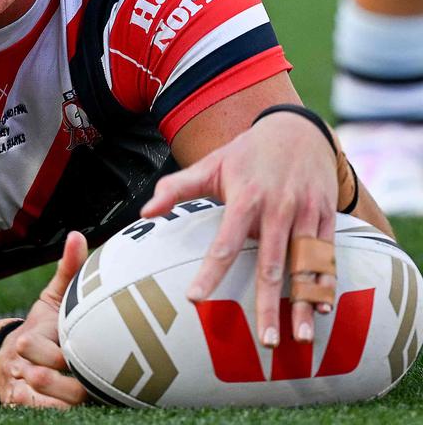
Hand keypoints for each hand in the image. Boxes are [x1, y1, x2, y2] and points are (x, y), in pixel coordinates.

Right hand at [0, 231, 89, 407]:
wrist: (5, 359)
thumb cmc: (40, 328)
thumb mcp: (51, 299)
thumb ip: (67, 271)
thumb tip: (78, 236)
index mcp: (31, 335)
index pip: (52, 349)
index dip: (72, 354)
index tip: (88, 350)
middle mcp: (23, 363)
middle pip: (51, 378)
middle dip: (78, 380)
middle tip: (100, 375)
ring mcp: (21, 386)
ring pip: (51, 401)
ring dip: (73, 399)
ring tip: (94, 391)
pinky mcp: (21, 405)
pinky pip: (46, 413)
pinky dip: (63, 410)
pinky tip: (83, 405)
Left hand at [141, 112, 337, 348]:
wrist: (296, 129)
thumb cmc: (247, 153)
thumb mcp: (211, 164)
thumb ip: (177, 188)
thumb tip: (144, 212)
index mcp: (245, 198)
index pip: (225, 243)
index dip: (210, 272)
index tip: (195, 299)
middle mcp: (277, 208)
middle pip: (271, 264)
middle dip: (269, 304)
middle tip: (265, 341)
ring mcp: (305, 213)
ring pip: (304, 265)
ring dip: (304, 303)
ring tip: (302, 338)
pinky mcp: (326, 216)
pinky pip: (327, 254)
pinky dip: (326, 282)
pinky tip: (324, 310)